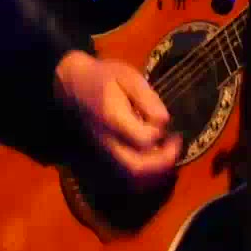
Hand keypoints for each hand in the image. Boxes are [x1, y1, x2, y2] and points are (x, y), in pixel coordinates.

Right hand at [53, 51, 180, 184]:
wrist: (74, 86)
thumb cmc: (104, 77)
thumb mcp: (129, 77)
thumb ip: (148, 99)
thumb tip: (165, 121)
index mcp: (113, 119)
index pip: (142, 140)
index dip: (159, 133)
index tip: (165, 120)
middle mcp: (108, 141)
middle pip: (136, 167)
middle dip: (163, 161)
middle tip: (176, 144)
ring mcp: (106, 150)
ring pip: (132, 174)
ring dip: (156, 168)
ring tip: (168, 149)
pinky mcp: (107, 153)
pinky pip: (128, 170)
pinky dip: (147, 168)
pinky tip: (156, 152)